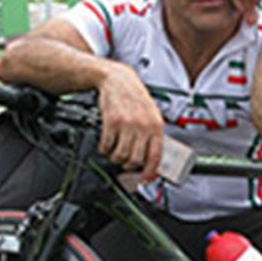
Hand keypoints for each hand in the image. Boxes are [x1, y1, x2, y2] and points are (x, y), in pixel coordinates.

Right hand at [96, 64, 163, 183]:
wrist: (119, 80)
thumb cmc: (136, 99)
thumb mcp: (152, 115)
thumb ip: (152, 136)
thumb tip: (151, 161)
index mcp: (156, 126)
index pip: (155, 156)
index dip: (149, 172)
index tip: (144, 180)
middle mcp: (143, 126)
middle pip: (135, 160)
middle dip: (128, 165)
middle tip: (124, 162)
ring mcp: (127, 124)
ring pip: (120, 155)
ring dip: (115, 158)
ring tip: (115, 152)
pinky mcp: (111, 121)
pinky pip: (106, 145)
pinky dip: (104, 148)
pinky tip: (106, 143)